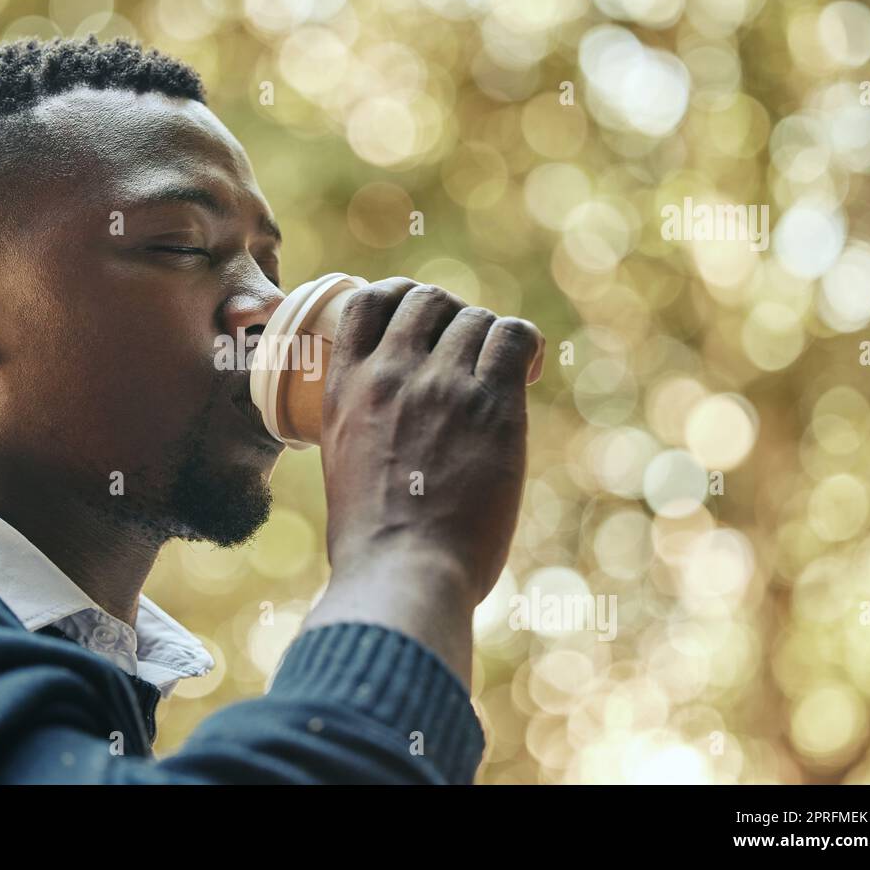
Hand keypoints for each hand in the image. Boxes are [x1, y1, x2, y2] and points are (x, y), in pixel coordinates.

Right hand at [319, 278, 543, 603]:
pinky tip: (528, 370)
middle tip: (466, 349)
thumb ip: (361, 433)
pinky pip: (515, 337)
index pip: (367, 301)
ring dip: (488, 338)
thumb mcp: (341, 467)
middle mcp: (390, 373)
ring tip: (500, 370)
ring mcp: (441, 384)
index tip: (416, 318)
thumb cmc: (371, 543)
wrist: (402, 573)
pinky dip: (525, 344)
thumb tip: (384, 436)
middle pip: (427, 300)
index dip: (397, 296)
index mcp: (345, 388)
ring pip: (474, 318)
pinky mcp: (491, 404)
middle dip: (450, 315)